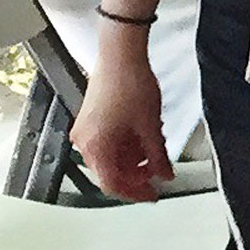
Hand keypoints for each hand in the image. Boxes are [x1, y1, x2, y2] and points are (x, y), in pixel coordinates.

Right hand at [73, 27, 173, 200]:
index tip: (152, 194)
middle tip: (158, 172)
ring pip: (110, 156)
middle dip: (136, 174)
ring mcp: (86, 130)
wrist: (121, 54)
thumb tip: (164, 174)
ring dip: (133, 158)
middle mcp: (85, 141)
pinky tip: (144, 138)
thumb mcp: (150, 126)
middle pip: (110, 171)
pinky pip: (108, 142)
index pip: (112, 184)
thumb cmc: (129, 84)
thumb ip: (158, 155)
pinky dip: (126, 145)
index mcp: (95, 147)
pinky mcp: (92, 119)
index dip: (135, 193)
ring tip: (155, 151)